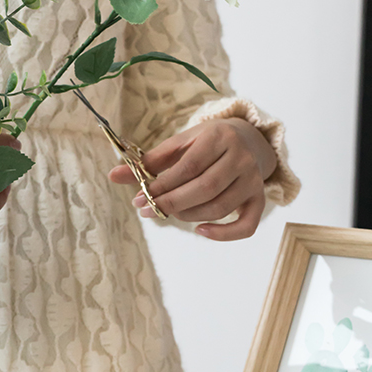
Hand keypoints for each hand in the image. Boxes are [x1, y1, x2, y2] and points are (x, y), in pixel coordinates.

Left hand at [108, 118, 277, 240]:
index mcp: (218, 137)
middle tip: (147, 211)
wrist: (245, 139)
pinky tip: (200, 230)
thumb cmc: (204, 144)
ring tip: (168, 214)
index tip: (138, 198)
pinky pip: (247, 225)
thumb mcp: (178, 145)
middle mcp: (241, 158)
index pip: (188, 167)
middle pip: (205, 188)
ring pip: (219, 207)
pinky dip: (224, 234)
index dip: (162, 185)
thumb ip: (148, 161)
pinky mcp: (258, 199)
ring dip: (188, 216)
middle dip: (171, 203)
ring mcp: (253, 180)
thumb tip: (112, 176)